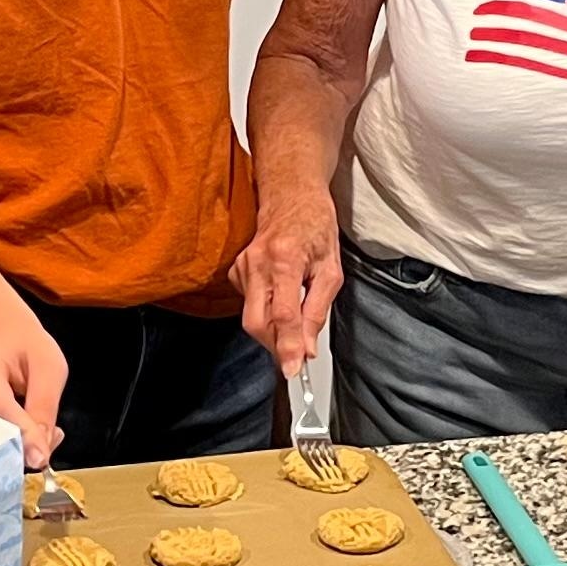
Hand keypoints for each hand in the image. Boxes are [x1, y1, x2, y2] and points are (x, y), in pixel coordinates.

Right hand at [0, 305, 70, 470]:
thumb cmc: (22, 348)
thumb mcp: (48, 366)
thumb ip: (44, 409)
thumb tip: (38, 457)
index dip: (22, 437)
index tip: (41, 459)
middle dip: (23, 449)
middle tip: (51, 439)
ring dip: (18, 451)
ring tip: (41, 431)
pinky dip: (8, 449)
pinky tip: (26, 434)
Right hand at [235, 193, 345, 376]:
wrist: (290, 197)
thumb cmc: (315, 228)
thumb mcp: (331, 270)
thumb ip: (317, 310)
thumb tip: (307, 348)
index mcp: (285, 259)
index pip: (283, 314)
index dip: (287, 345)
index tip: (293, 369)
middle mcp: (257, 263)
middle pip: (257, 322)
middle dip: (276, 345)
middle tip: (297, 354)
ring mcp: (242, 266)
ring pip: (250, 318)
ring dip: (273, 330)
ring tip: (294, 320)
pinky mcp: (235, 271)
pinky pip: (248, 306)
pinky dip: (265, 313)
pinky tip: (280, 298)